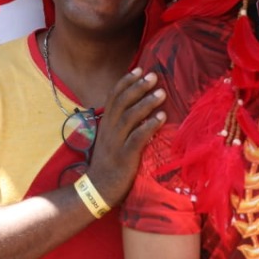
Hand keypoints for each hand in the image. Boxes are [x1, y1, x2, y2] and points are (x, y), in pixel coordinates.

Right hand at [85, 68, 166, 206]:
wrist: (98, 189)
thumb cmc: (109, 163)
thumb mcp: (111, 139)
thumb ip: (121, 123)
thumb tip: (138, 108)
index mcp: (106, 123)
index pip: (114, 96)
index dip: (127, 81)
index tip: (140, 69)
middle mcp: (109, 129)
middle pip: (122, 101)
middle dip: (138, 87)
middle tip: (154, 76)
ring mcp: (116, 142)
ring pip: (130, 116)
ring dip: (146, 103)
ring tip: (161, 93)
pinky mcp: (124, 157)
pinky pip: (137, 137)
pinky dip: (149, 125)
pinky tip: (161, 117)